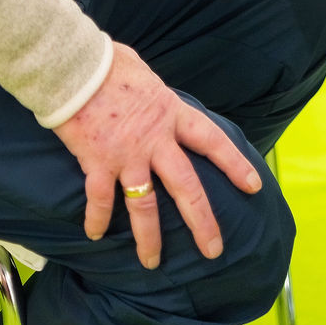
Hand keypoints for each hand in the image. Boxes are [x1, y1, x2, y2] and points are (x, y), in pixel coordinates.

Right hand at [54, 43, 260, 268]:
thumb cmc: (105, 61)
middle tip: (214, 251)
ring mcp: (126, 155)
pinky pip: (100, 199)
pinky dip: (97, 219)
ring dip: (149, 238)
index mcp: (169, 113)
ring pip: (145, 206)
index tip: (253, 186)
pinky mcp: (97, 162)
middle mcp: (154, 140)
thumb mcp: (141, 71)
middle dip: (202, 222)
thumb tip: (151, 91)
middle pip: (186, 186)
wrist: (72, 64)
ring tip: (152, 262)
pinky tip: (95, 234)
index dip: (234, 164)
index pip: (211, 140)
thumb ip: (153, 90)